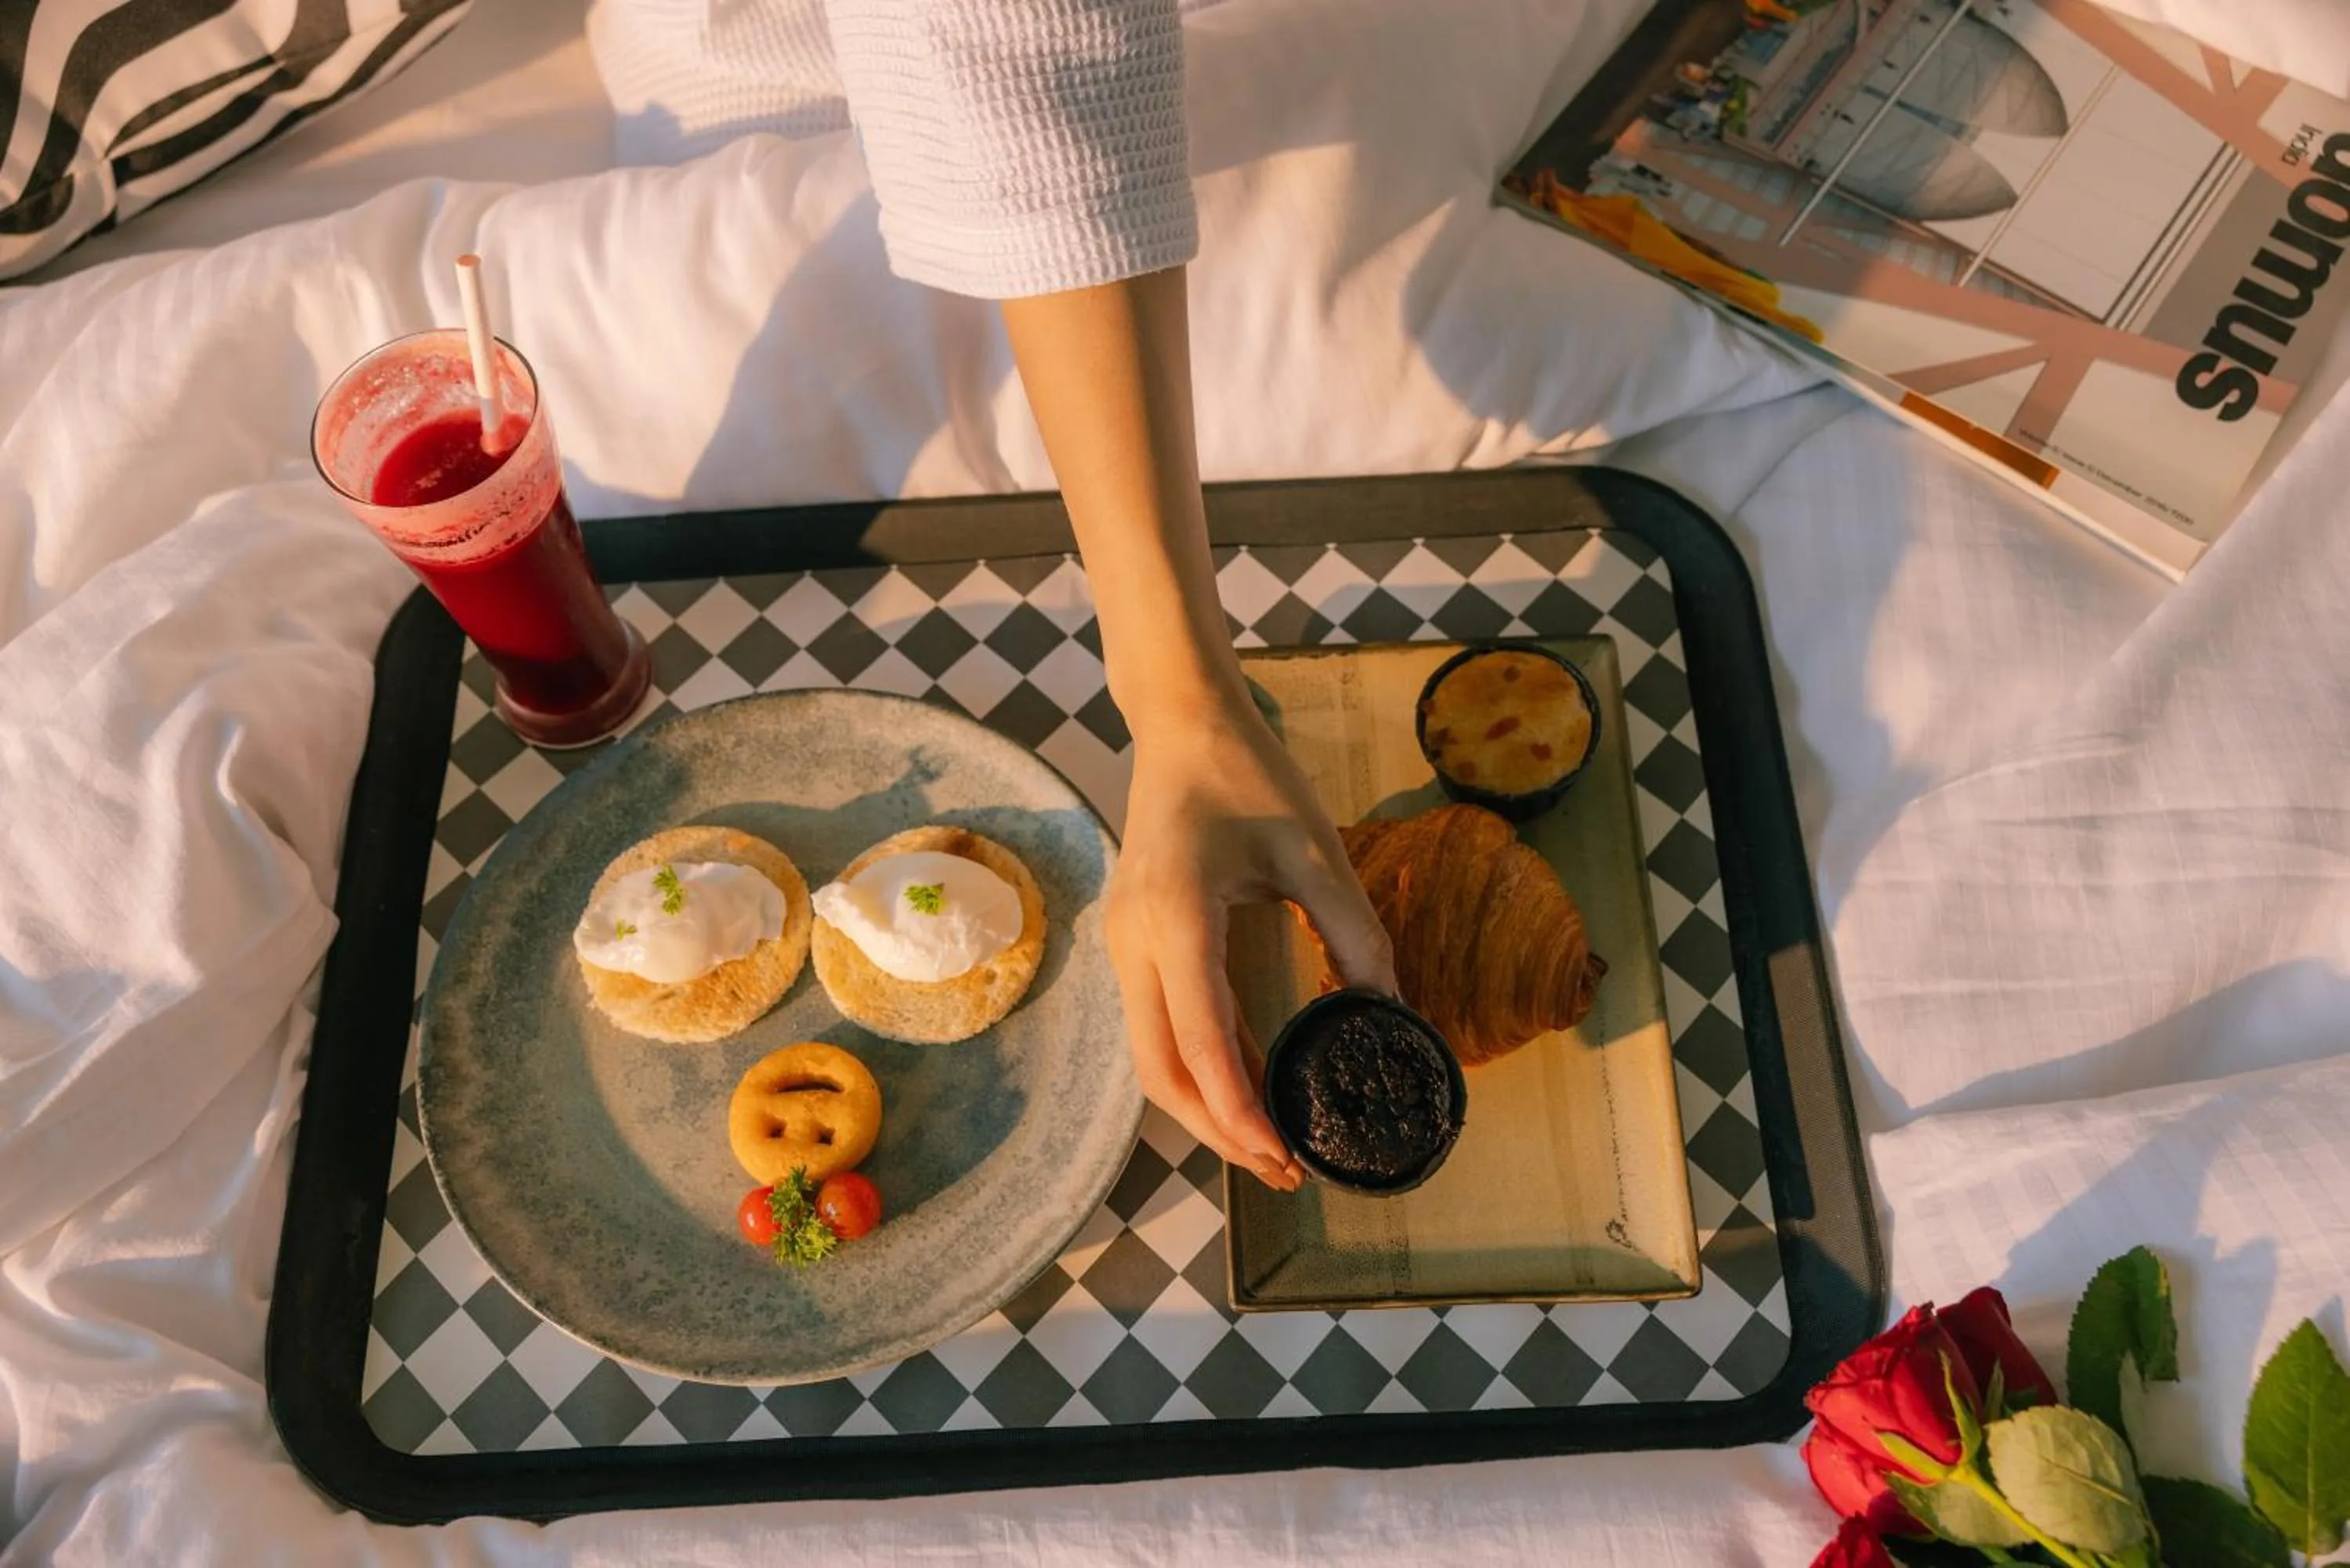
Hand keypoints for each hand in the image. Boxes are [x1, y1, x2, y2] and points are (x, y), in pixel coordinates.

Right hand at [1108, 685, 1396, 1190]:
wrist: (1182, 725)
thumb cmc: (1248, 774)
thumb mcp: (1314, 851)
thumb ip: (1352, 934)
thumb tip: (1393, 1013)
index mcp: (1178, 916)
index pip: (1203, 1041)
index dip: (1241, 1111)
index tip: (1285, 1156)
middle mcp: (1136, 942)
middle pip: (1162, 1072)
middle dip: (1219, 1133)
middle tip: (1285, 1170)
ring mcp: (1126, 946)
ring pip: (1154, 1058)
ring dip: (1207, 1108)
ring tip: (1273, 1144)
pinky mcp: (1134, 944)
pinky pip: (1162, 1025)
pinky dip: (1202, 1066)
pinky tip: (1252, 1088)